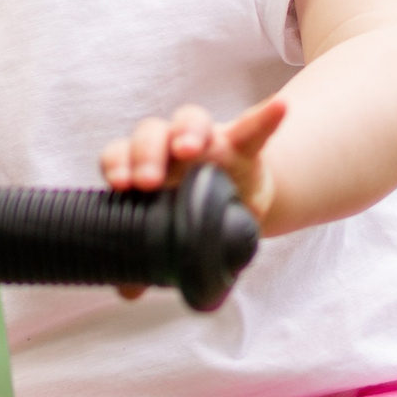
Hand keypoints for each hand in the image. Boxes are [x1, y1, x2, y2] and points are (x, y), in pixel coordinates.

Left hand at [99, 99, 286, 292]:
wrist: (238, 202)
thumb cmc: (193, 215)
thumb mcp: (173, 235)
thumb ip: (148, 259)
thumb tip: (128, 289)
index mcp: (146, 166)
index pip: (121, 154)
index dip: (117, 165)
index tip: (121, 185)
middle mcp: (170, 147)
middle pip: (151, 133)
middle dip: (145, 153)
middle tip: (148, 180)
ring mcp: (206, 140)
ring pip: (190, 119)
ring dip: (188, 130)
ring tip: (189, 147)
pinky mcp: (242, 143)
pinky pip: (252, 126)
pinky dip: (265, 116)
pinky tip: (279, 107)